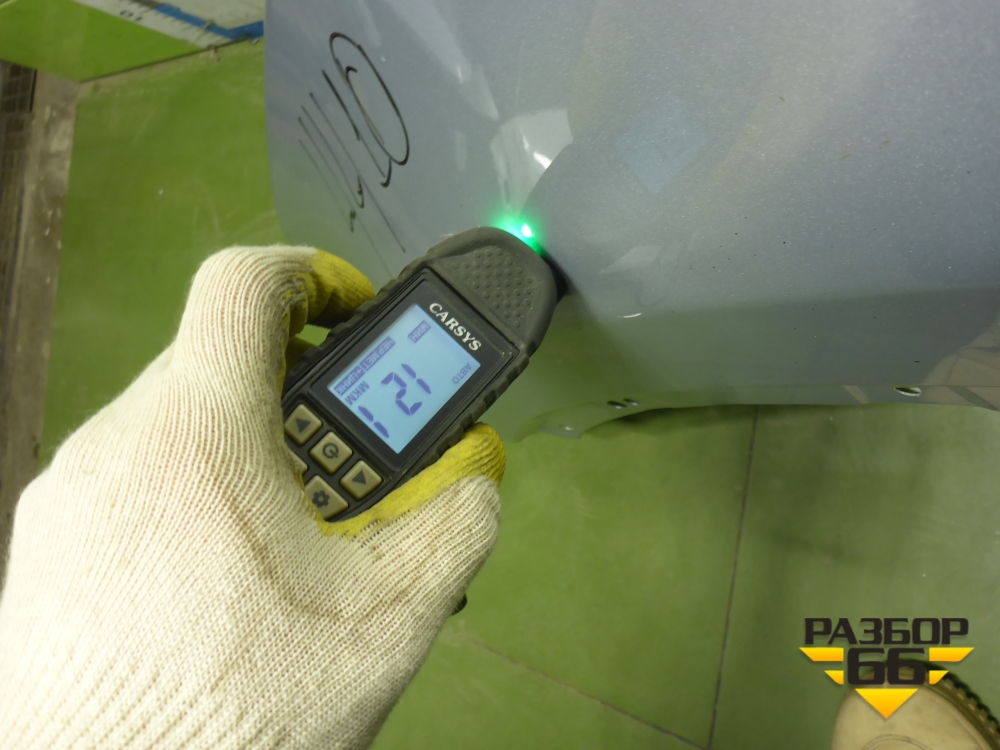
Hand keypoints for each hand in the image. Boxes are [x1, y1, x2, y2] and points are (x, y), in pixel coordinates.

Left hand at [0, 246, 503, 748]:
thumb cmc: (242, 705)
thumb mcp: (386, 617)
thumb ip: (453, 522)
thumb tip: (476, 467)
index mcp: (198, 433)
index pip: (244, 283)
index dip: (311, 275)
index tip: (351, 316)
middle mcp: (118, 441)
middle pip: (218, 358)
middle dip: (295, 390)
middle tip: (343, 463)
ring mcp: (70, 492)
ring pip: (175, 421)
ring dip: (245, 446)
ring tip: (289, 533)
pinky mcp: (48, 543)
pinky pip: (134, 476)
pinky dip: (192, 491)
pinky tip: (220, 571)